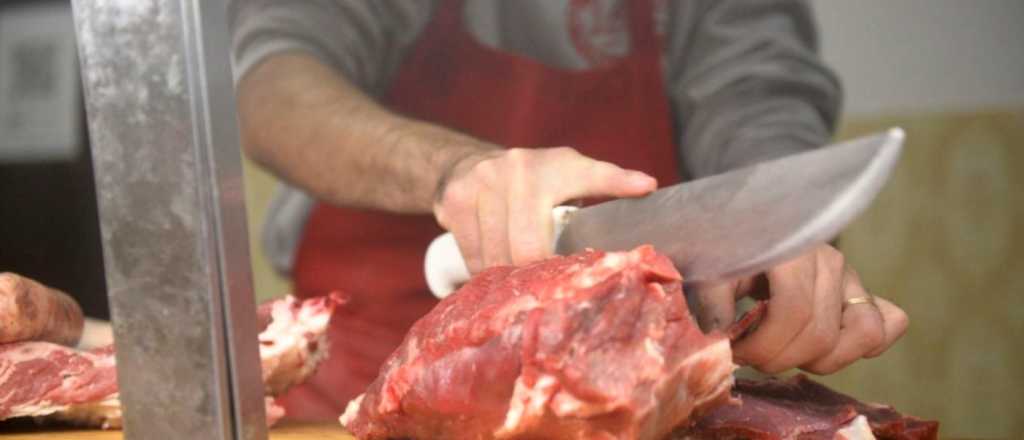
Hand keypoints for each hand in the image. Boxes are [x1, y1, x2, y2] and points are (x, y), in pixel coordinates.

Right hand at [433, 147, 656, 272]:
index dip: (616, 187)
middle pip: (528, 247)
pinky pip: (471, 255)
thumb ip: (608, 181)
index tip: (639, 197)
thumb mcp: (571, 172)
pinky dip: (482, 274)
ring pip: (496, 256)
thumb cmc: (532, 177)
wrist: (467, 162)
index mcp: (557, 165)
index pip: (593, 177)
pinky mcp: (455, 200)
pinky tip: (493, 276)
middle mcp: (519, 169)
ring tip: (519, 290)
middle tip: (546, 293)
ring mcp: (482, 183)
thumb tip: (649, 187)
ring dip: (507, 280)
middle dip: (536, 275)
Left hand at [690, 245, 907, 373]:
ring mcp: (851, 276)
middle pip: (822, 334)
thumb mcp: (708, 266)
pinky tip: (825, 349)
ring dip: (821, 360)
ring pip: (863, 335)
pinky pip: (888, 324)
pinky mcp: (861, 293)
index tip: (736, 351)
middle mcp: (830, 261)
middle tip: (751, 355)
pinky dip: (862, 346)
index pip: (794, 312)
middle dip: (781, 358)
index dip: (763, 345)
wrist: (745, 227)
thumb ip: (711, 296)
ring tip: (786, 352)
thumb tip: (722, 330)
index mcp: (792, 251)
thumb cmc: (725, 250)